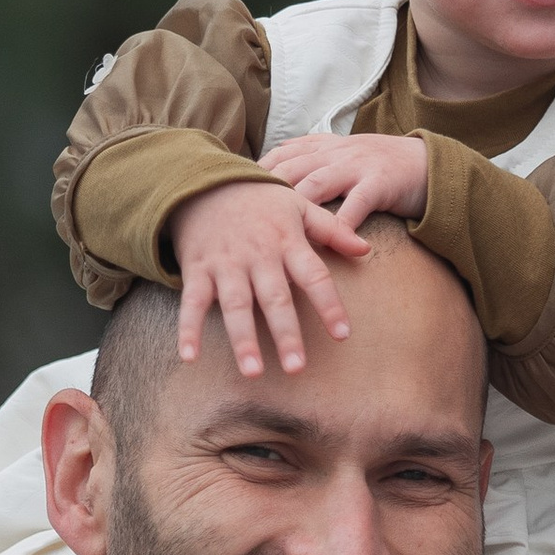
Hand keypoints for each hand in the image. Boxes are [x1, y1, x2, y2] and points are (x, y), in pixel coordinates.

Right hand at [166, 178, 369, 378]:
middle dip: (285, 333)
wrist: (205, 182)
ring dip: (243, 339)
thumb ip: (332, 230)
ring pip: (236, 305)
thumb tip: (365, 249)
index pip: (314, 275)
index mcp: (287, 241)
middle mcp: (258, 255)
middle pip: (275, 298)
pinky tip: (190, 357)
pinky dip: (188, 329)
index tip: (343, 335)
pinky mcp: (197, 270)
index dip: (329, 305)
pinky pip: (192, 303)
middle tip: (296, 368)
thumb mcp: (298, 206)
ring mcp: (226, 264)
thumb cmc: (260, 201)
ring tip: (252, 371)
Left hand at [256, 132, 429, 234]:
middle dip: (263, 191)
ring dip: (293, 208)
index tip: (231, 193)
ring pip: (316, 184)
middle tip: (239, 217)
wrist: (428, 163)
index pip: (280, 155)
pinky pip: (355, 205)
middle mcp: (335, 152)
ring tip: (271, 231)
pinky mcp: (379, 183)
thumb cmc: (381, 167)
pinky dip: (340, 226)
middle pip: (289, 168)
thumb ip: (312, 157)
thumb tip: (276, 161)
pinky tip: (326, 244)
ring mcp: (356, 166)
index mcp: (324, 146)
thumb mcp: (343, 155)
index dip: (255, 173)